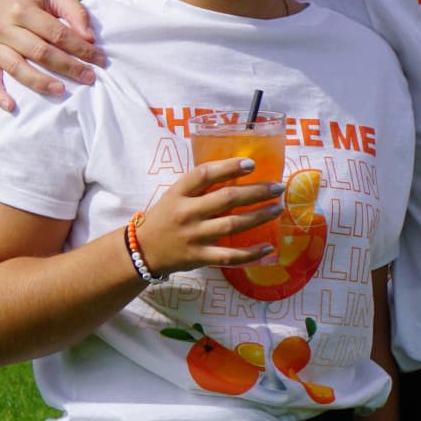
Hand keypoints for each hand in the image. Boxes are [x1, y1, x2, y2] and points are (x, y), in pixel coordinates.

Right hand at [0, 0, 101, 109]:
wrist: (6, 2)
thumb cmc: (39, 1)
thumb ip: (76, 13)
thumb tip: (88, 38)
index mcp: (22, 8)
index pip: (57, 33)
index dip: (80, 48)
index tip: (100, 60)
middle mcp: (3, 26)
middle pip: (39, 52)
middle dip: (68, 67)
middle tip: (90, 77)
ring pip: (17, 67)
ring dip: (40, 82)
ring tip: (62, 91)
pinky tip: (12, 107)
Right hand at [132, 158, 286, 273]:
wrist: (143, 250)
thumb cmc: (166, 217)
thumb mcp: (175, 196)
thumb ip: (199, 186)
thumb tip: (238, 171)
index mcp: (178, 193)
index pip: (204, 174)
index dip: (229, 167)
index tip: (251, 164)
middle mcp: (186, 212)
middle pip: (227, 198)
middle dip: (257, 192)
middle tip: (277, 188)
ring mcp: (193, 236)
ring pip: (233, 224)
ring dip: (260, 216)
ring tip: (277, 208)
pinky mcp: (199, 256)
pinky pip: (230, 255)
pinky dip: (252, 252)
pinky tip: (269, 246)